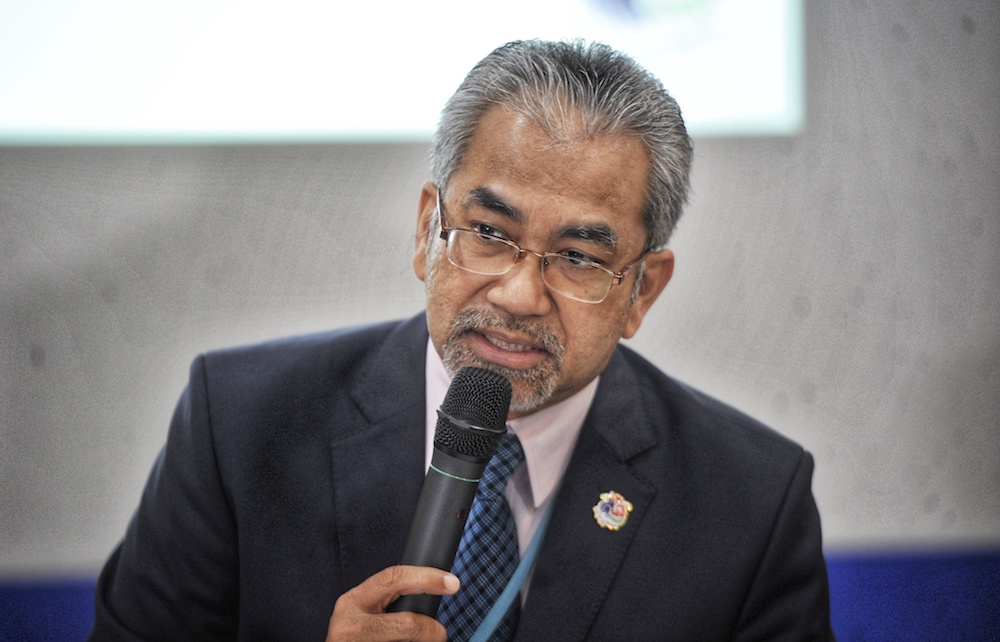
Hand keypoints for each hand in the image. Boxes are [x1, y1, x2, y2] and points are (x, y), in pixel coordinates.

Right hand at [326, 565, 459, 641]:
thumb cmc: (355, 636)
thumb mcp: (364, 612)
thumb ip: (387, 601)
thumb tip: (432, 589)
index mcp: (352, 602)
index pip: (393, 579)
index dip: (427, 578)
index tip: (452, 583)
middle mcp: (349, 626)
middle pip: (407, 624)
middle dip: (431, 630)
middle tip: (440, 634)